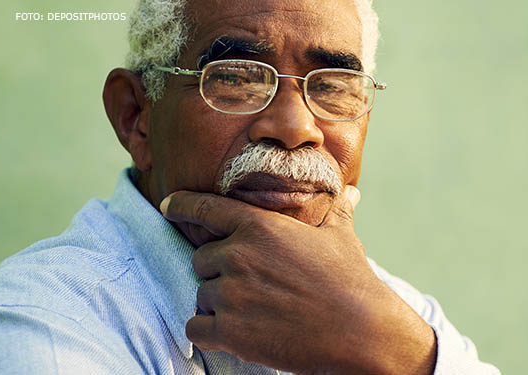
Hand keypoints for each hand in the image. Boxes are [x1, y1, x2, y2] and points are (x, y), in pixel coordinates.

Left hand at [160, 187, 436, 374]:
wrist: (360, 330)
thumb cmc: (352, 282)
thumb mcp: (341, 238)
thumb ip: (336, 212)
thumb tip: (351, 193)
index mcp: (261, 226)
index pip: (205, 208)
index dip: (182, 204)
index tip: (167, 204)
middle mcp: (238, 255)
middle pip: (202, 259)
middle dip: (219, 272)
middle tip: (252, 287)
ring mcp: (231, 294)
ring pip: (201, 295)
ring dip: (219, 304)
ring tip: (254, 312)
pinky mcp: (229, 331)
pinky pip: (195, 328)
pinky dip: (208, 332)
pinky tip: (232, 334)